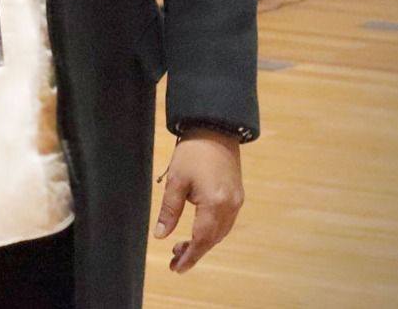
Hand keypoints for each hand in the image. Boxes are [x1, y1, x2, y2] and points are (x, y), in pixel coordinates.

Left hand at [154, 129, 244, 272]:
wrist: (215, 129)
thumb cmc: (192, 152)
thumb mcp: (175, 181)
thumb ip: (169, 210)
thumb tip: (161, 235)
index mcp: (215, 204)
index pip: (202, 239)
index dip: (190, 256)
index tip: (176, 268)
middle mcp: (230, 206)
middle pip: (212, 239)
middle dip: (194, 251)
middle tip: (174, 258)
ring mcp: (236, 201)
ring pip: (220, 232)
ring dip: (202, 242)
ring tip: (181, 246)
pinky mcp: (237, 195)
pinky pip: (225, 222)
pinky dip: (211, 231)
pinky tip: (197, 230)